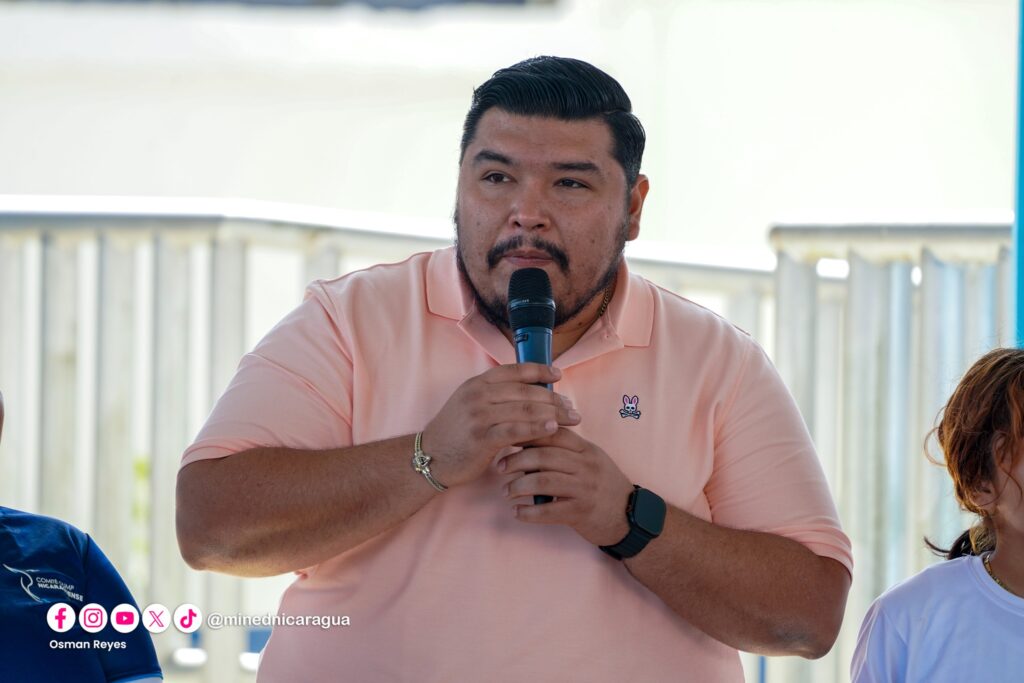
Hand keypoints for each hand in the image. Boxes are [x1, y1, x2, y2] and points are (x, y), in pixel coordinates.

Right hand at [420, 363, 579, 487]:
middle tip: (572, 407)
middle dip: (554, 398)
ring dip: (553, 413)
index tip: (558, 375)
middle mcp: (478, 395)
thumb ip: (494, 395)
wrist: (430, 457)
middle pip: (525, 391)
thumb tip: (530, 390)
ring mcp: (479, 416)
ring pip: (525, 409)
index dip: (539, 370)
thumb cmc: (456, 433)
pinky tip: (553, 429)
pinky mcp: (482, 437)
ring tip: (572, 418)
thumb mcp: (470, 403)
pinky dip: (538, 428)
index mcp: (477, 383)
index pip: (514, 370)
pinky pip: (516, 430)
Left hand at [499, 428, 633, 546]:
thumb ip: (565, 450)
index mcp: (586, 449)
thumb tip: (528, 440)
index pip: (553, 433)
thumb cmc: (603, 485)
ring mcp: (585, 489)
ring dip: (518, 486)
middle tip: (500, 467)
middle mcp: (586, 466)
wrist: (629, 516)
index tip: (506, 438)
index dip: (527, 434)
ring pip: (543, 481)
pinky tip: (517, 512)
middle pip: (544, 456)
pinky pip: (549, 511)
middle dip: (516, 460)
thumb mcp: (590, 460)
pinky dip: (528, 513)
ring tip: (507, 491)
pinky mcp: (582, 512)